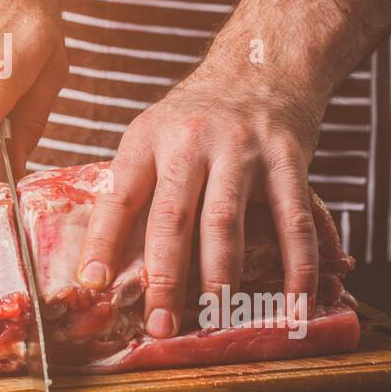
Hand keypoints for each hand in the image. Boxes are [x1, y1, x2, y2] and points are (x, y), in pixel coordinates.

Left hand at [76, 63, 325, 337]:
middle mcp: (190, 141)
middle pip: (172, 218)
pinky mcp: (287, 158)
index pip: (120, 196)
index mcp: (148, 138)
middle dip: (164, 278)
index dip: (104, 242)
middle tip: (160, 325)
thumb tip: (108, 261)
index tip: (94, 283)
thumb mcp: (155, 134)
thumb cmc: (198, 116)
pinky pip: (292, 220)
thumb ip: (139, 187)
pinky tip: (293, 301)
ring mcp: (241, 149)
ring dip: (220, 277)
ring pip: (225, 222)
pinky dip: (296, 265)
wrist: (260, 67)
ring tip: (216, 317)